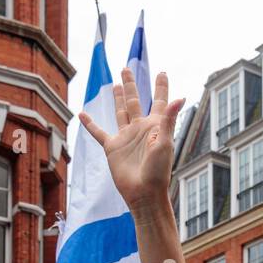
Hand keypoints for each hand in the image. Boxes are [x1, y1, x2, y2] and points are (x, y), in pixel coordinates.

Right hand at [79, 70, 184, 211]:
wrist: (144, 193)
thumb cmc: (158, 171)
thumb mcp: (165, 143)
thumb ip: (168, 120)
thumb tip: (180, 98)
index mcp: (155, 126)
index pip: (159, 101)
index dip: (161, 87)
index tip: (162, 72)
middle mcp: (140, 129)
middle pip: (135, 101)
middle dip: (131, 85)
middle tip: (127, 69)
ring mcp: (126, 137)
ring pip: (120, 112)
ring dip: (117, 98)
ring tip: (115, 84)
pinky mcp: (112, 148)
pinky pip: (99, 133)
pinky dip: (90, 124)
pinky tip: (82, 113)